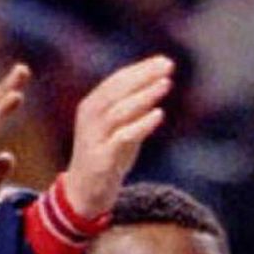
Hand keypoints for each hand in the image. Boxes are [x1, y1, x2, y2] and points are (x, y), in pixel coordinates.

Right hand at [63, 54, 173, 216]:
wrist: (85, 192)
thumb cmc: (106, 157)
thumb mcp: (121, 128)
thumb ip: (134, 110)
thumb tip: (157, 85)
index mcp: (92, 106)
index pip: (116, 81)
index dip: (140, 69)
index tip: (164, 61)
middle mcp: (90, 118)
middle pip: (117, 90)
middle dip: (143, 76)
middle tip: (167, 66)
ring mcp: (94, 137)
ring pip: (119, 110)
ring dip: (144, 96)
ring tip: (166, 84)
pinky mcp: (102, 158)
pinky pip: (123, 137)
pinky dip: (141, 124)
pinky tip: (159, 114)